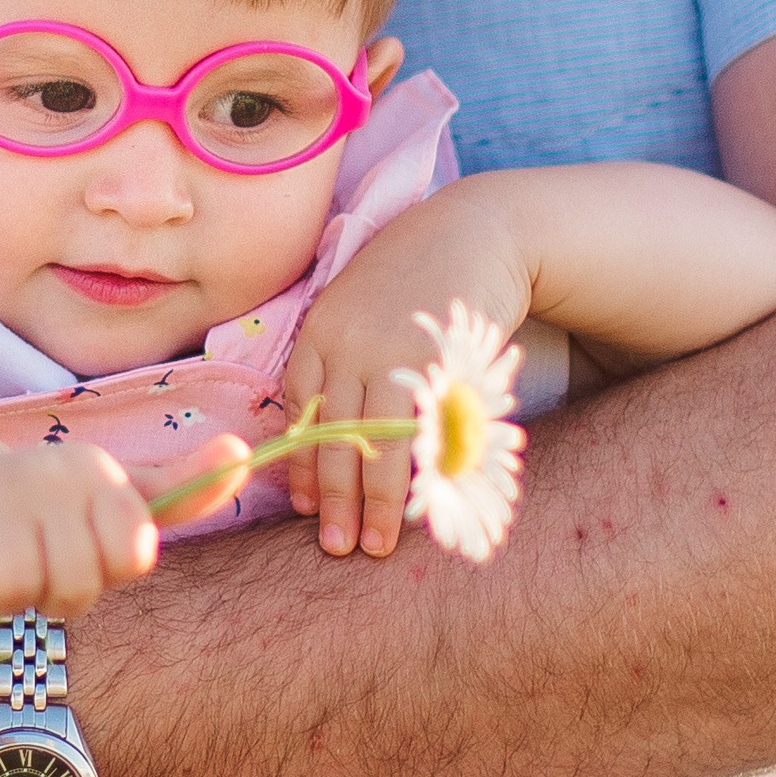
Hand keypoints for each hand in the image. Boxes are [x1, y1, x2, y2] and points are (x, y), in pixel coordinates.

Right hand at [0, 435, 251, 613]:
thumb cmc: (48, 509)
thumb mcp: (119, 497)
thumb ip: (186, 489)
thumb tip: (244, 453)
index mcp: (98, 472)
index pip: (130, 556)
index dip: (105, 568)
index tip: (84, 546)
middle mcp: (47, 473)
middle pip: (75, 586)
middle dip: (55, 591)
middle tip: (36, 559)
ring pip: (18, 592)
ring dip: (5, 593)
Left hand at [282, 180, 530, 557]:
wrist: (477, 230)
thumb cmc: (414, 274)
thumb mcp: (357, 303)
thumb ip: (337, 356)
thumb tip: (322, 427)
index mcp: (319, 327)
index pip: (298, 410)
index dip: (300, 464)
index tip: (304, 507)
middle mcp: (348, 342)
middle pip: (332, 436)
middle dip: (333, 498)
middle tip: (335, 546)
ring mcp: (394, 352)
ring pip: (375, 445)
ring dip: (375, 501)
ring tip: (376, 543)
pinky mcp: (441, 361)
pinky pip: (424, 432)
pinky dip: (419, 473)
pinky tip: (420, 501)